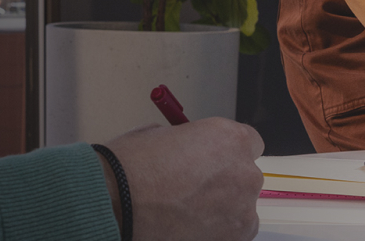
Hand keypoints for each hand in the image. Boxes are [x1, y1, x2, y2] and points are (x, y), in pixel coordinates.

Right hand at [100, 118, 262, 240]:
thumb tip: (192, 152)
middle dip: (224, 181)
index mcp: (229, 138)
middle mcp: (243, 172)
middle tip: (193, 188)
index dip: (226, 153)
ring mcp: (241, 209)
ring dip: (220, 207)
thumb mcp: (160, 134)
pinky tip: (188, 225)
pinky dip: (216, 229)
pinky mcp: (234, 238)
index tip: (212, 161)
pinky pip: (233, 231)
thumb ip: (189, 143)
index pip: (249, 143)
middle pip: (245, 176)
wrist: (114, 204)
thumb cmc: (130, 167)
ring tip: (185, 210)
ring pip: (240, 207)